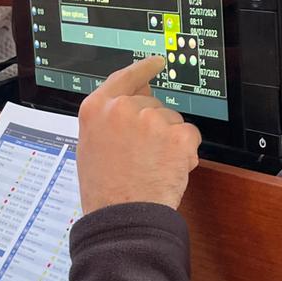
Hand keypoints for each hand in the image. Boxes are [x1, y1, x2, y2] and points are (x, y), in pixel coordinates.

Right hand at [76, 56, 200, 213]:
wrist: (122, 218)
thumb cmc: (104, 191)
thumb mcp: (91, 146)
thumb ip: (109, 118)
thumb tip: (136, 97)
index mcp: (96, 108)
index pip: (125, 77)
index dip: (143, 69)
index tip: (157, 62)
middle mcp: (122, 108)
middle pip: (152, 104)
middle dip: (154, 125)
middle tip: (142, 156)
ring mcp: (151, 119)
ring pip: (172, 120)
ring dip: (169, 140)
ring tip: (151, 167)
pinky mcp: (177, 135)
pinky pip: (190, 136)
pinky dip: (186, 152)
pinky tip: (168, 170)